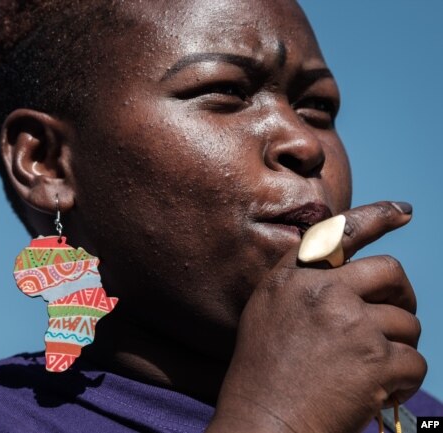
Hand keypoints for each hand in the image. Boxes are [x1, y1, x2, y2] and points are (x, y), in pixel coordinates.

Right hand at [206, 201, 425, 432]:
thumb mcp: (268, 314)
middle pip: (390, 272)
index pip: (339, 233)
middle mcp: (322, 291)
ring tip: (372, 375)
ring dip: (398, 349)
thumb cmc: (263, 376)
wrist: (264, 423)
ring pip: (406, 323)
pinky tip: (379, 395)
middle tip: (397, 318)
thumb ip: (302, 288)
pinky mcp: (377, 359)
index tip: (403, 211)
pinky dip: (404, 382)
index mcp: (292, 279)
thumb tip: (349, 280)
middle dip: (403, 294)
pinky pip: (415, 361)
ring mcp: (352, 323)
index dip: (377, 216)